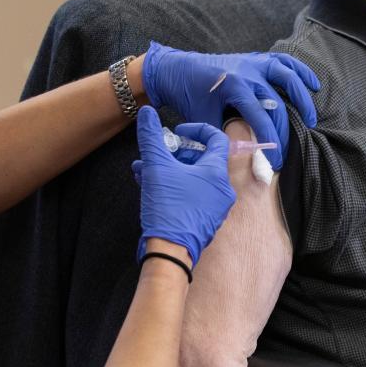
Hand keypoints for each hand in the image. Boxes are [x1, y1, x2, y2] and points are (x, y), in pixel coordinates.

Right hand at [133, 106, 236, 265]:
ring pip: (192, 178)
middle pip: (202, 159)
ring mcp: (214, 207)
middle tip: (157, 152)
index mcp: (217, 173)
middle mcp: (221, 190)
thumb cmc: (168, 209)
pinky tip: (148, 184)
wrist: (169, 253)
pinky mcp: (203, 220)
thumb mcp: (156, 167)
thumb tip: (147, 113)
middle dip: (175, 153)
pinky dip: (173, 186)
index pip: (216, 139)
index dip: (196, 130)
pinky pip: (191, 194)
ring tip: (143, 168)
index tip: (177, 131)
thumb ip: (151, 137)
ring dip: (168, 169)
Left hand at [141, 42, 320, 169]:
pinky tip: (313, 84)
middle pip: (276, 104)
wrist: (177, 69)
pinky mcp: (257, 59)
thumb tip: (243, 155)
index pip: (261, 118)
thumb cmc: (189, 96)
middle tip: (287, 153)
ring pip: (287, 77)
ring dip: (302, 98)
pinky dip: (300, 71)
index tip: (277, 160)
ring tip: (311, 119)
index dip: (271, 141)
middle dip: (284, 131)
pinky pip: (284, 62)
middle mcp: (248, 73)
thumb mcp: (203, 119)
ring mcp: (254, 63)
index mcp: (234, 87)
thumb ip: (224, 135)